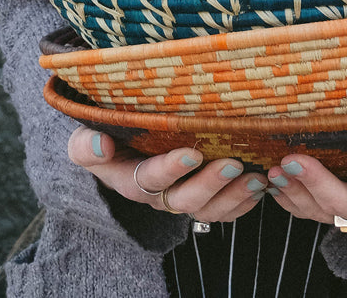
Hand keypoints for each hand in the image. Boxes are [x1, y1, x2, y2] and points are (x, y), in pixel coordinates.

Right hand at [67, 127, 267, 222]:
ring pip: (209, 209)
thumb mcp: (84, 139)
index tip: (192, 152)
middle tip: (233, 164)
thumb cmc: (103, 136)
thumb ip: (86, 145)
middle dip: (210, 184)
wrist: (117, 146)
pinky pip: (225, 210)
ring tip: (256, 178)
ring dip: (234, 196)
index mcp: (131, 180)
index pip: (149, 179)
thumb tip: (101, 144)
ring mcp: (183, 197)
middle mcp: (159, 195)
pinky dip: (244, 202)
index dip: (170, 169)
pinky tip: (262, 186)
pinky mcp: (203, 197)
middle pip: (185, 199)